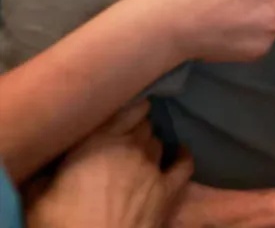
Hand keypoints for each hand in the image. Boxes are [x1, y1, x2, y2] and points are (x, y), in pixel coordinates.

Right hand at [25, 102, 192, 227]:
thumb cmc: (62, 224)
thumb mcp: (38, 198)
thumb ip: (46, 175)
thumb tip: (48, 168)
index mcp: (97, 142)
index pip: (123, 110)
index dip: (126, 110)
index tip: (122, 113)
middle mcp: (130, 147)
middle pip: (141, 126)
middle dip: (134, 130)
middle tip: (123, 140)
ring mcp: (153, 167)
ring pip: (158, 142)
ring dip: (150, 145)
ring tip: (141, 152)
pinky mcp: (170, 189)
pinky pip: (184, 164)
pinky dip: (182, 156)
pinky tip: (179, 153)